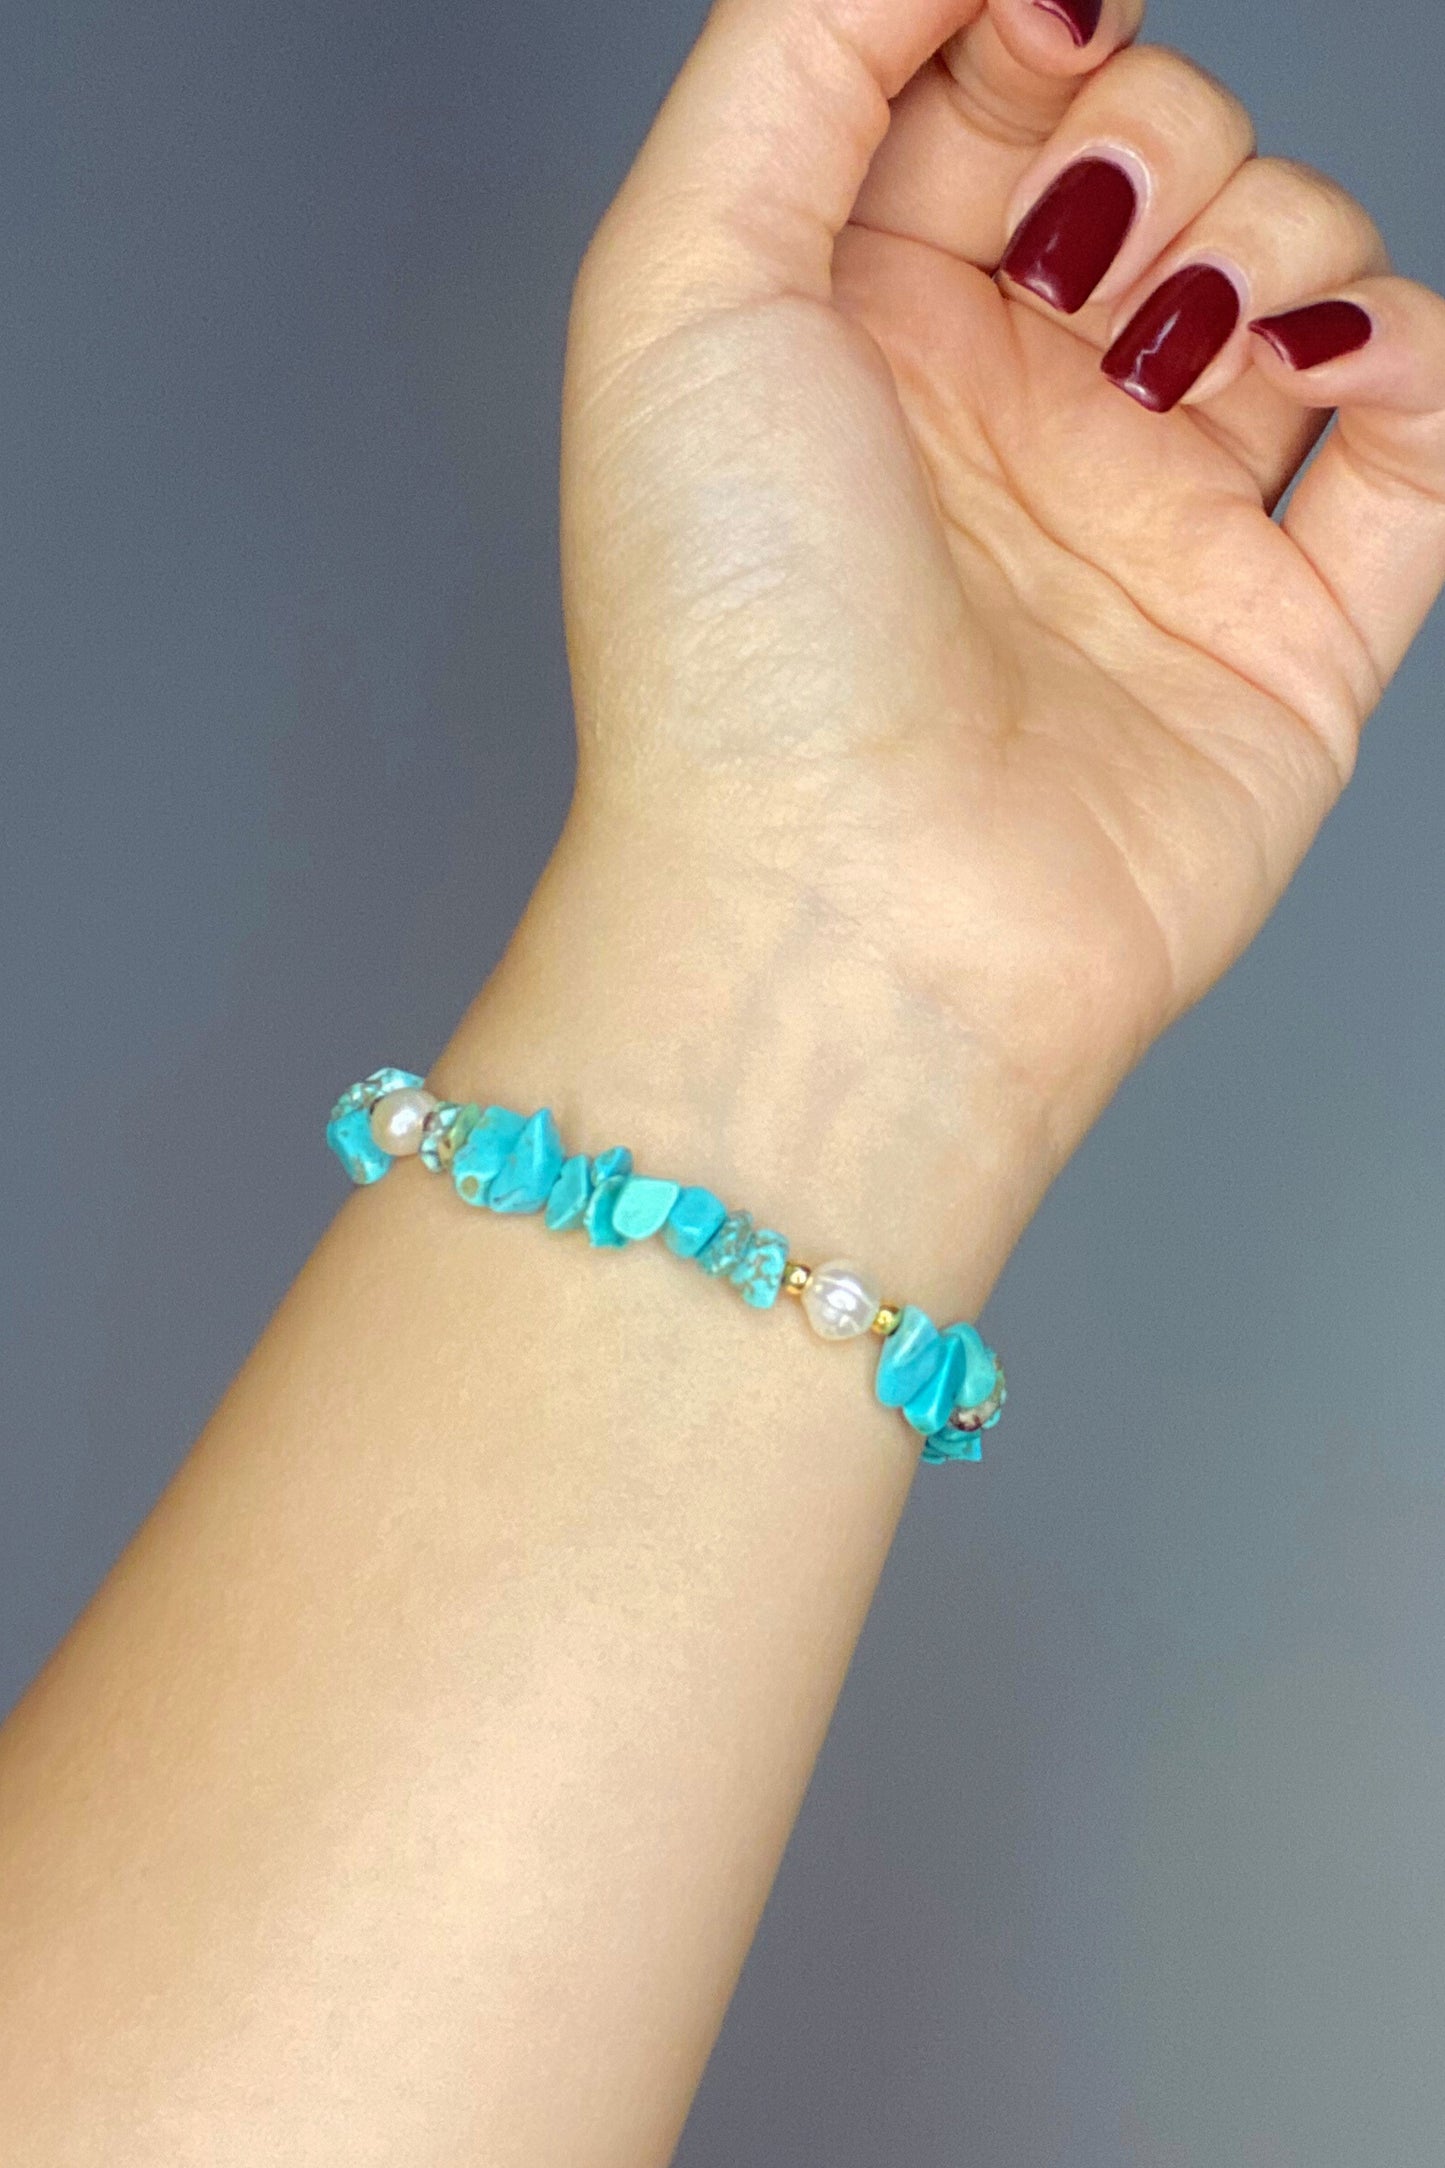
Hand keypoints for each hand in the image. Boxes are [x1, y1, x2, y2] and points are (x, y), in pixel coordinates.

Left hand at [557, 0, 1444, 1178]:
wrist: (849, 917)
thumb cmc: (734, 636)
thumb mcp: (679, 285)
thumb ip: (799, 52)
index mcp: (865, 331)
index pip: (997, 90)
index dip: (1032, 29)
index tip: (1042, 46)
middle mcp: (1012, 419)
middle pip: (1169, 158)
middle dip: (1155, 147)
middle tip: (1081, 267)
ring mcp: (1154, 526)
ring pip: (1300, 272)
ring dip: (1276, 244)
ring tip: (1177, 364)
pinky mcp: (1284, 638)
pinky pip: (1420, 445)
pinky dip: (1421, 361)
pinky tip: (1331, 367)